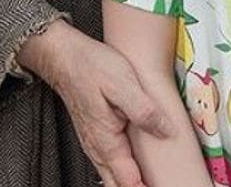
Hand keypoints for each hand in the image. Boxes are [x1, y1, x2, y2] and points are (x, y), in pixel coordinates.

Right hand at [17, 19, 170, 186]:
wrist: (63, 55)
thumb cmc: (90, 66)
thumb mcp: (123, 83)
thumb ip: (145, 111)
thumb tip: (167, 131)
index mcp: (108, 142)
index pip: (130, 184)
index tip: (165, 186)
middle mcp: (98, 149)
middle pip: (119, 186)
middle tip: (161, 183)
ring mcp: (94, 144)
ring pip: (113, 178)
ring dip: (131, 183)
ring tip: (152, 180)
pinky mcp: (94, 135)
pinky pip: (109, 166)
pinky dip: (123, 174)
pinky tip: (135, 167)